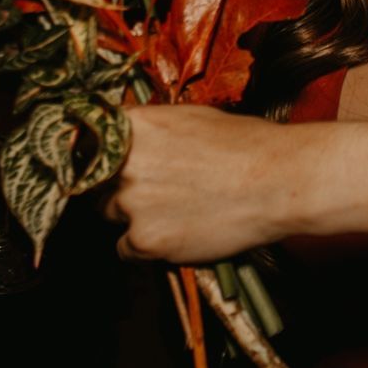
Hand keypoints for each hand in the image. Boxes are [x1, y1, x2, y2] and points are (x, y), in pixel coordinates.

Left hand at [104, 104, 323, 262]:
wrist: (277, 180)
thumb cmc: (246, 144)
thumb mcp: (193, 118)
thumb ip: (153, 131)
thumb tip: (133, 139)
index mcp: (133, 126)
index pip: (89, 142)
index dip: (97, 156)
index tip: (104, 166)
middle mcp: (122, 163)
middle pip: (98, 182)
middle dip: (120, 188)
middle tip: (156, 190)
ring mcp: (131, 203)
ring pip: (112, 216)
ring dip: (136, 216)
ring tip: (176, 211)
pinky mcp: (144, 239)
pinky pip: (127, 248)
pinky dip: (147, 245)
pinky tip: (178, 232)